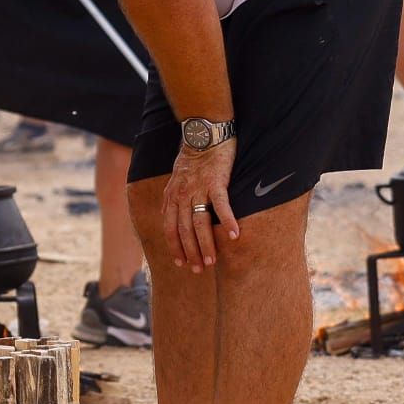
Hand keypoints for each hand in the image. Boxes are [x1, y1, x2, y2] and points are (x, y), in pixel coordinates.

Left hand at [160, 137, 238, 271]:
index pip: (170, 229)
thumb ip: (174, 200)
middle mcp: (182, 195)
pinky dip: (227, 221)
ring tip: (212, 261)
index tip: (182, 263)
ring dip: (206, 244)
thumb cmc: (193, 159)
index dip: (175, 247)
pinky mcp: (216, 181)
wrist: (203, 133)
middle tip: (199, 270)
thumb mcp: (176, 180)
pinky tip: (234, 235)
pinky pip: (221, 205)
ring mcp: (198, 188)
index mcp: (172, 197)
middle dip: (191, 253)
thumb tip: (172, 219)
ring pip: (200, 223)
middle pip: (184, 231)